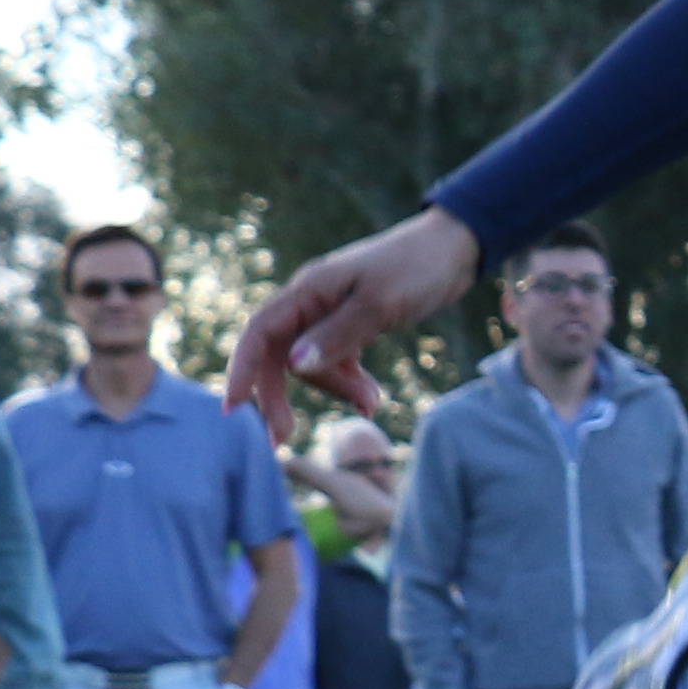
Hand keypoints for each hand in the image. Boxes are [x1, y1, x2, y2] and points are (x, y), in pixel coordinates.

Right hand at [228, 207, 478, 419]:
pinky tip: (372, 401)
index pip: (260, 332)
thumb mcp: (380, 304)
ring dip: (336, 389)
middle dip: (280, 396)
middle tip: (285, 438)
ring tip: (373, 404)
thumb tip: (294, 366)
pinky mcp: (352, 325)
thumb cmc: (417, 268)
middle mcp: (312, 302)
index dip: (242, 370)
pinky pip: (337, 361)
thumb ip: (338, 335)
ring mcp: (330, 314)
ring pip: (312, 364)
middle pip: (278, 356)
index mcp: (309, 290)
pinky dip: (351, 383)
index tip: (234, 408)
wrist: (453, 250)